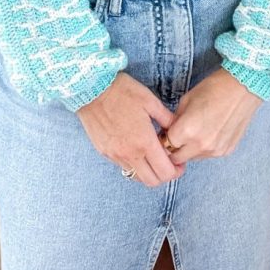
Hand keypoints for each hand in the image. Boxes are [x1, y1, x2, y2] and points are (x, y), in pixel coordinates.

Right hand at [77, 72, 186, 186]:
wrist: (91, 88)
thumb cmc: (122, 91)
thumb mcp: (150, 100)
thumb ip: (166, 118)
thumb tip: (176, 129)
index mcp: (144, 142)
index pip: (165, 172)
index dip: (176, 171)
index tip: (179, 162)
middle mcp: (129, 154)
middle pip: (152, 181)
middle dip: (164, 175)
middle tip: (167, 161)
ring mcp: (115, 155)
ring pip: (136, 176)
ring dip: (147, 169)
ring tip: (150, 153)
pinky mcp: (104, 152)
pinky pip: (122, 166)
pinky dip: (132, 163)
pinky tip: (134, 147)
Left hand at [161, 67, 263, 165]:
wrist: (242, 88)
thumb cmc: (213, 88)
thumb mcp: (186, 100)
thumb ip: (175, 119)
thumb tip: (169, 131)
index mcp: (187, 131)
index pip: (166, 145)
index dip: (164, 138)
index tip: (165, 133)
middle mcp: (200, 146)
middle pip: (177, 158)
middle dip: (174, 148)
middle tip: (177, 135)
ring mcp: (215, 151)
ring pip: (193, 158)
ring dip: (189, 149)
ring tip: (196, 130)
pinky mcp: (226, 151)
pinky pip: (208, 155)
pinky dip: (204, 147)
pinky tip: (210, 131)